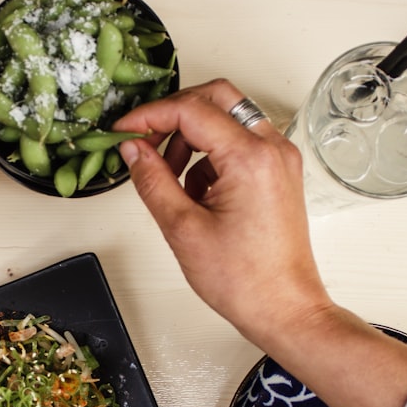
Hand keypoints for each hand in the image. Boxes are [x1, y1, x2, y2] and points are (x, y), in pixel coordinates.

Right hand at [114, 80, 406, 406]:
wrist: (283, 309)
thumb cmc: (243, 279)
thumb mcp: (181, 228)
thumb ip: (152, 180)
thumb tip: (133, 149)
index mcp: (250, 157)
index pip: (191, 110)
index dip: (149, 116)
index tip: (123, 132)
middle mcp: (272, 148)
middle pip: (215, 98)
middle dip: (173, 114)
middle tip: (145, 141)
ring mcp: (279, 159)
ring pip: (228, 118)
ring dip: (191, 137)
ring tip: (169, 179)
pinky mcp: (278, 173)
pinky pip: (239, 143)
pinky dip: (210, 156)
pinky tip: (195, 193)